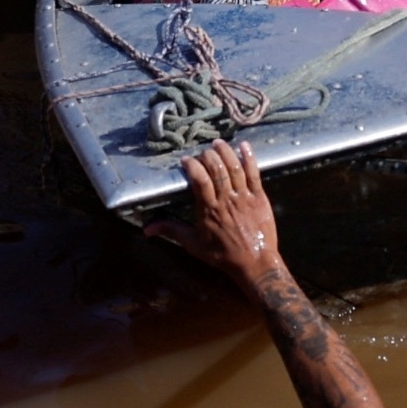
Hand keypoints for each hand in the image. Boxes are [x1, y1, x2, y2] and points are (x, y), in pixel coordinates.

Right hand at [153, 140, 286, 278]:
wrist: (255, 264)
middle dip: (208, 155)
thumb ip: (172, 231)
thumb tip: (147, 229)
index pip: (200, 179)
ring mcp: (244, 197)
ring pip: (234, 167)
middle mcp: (226, 200)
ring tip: (218, 143)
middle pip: (217, 169)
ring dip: (225, 152)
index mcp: (209, 210)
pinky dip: (250, 157)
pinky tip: (244, 145)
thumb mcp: (194, 245)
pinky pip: (254, 173)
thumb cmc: (223, 255)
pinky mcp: (259, 197)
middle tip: (203, 152)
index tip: (186, 160)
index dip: (192, 165)